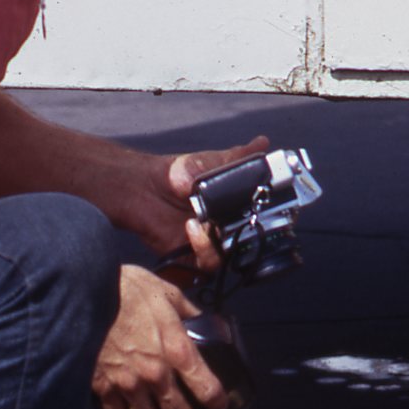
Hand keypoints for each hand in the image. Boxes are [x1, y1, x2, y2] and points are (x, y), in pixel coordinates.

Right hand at [91, 265, 227, 408]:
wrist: (82, 293)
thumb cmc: (125, 288)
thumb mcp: (165, 292)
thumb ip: (186, 310)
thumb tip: (200, 319)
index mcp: (176, 349)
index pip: (207, 389)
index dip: (218, 403)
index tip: (219, 406)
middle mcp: (155, 374)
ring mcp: (128, 384)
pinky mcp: (103, 388)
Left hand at [117, 135, 269, 266]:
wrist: (144, 186)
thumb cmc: (176, 173)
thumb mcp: (212, 162)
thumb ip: (238, 158)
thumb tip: (262, 142)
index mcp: (232, 210)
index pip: (257, 219)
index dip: (264, 217)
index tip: (264, 207)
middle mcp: (223, 230)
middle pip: (247, 242)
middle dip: (245, 233)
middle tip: (237, 218)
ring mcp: (208, 245)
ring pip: (230, 257)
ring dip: (220, 240)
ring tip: (201, 219)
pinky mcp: (190, 259)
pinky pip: (208, 265)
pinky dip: (203, 248)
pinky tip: (192, 227)